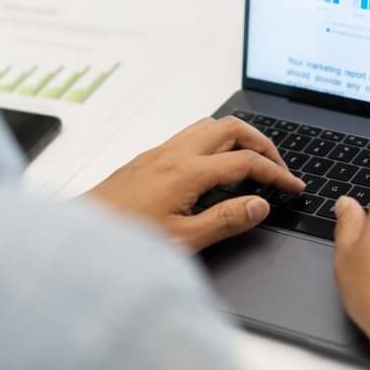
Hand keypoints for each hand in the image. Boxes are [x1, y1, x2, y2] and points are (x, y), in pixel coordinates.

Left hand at [85, 116, 305, 250]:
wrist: (76, 238)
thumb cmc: (124, 242)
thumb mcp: (183, 241)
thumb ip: (226, 220)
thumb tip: (260, 204)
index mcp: (187, 172)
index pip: (245, 162)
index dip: (276, 173)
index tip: (293, 186)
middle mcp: (173, 154)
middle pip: (231, 128)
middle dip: (261, 144)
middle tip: (277, 168)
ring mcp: (158, 154)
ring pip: (208, 127)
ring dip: (237, 139)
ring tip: (252, 164)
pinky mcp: (146, 160)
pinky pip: (189, 137)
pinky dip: (214, 144)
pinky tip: (215, 171)